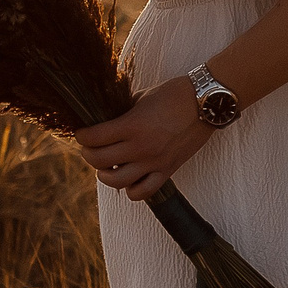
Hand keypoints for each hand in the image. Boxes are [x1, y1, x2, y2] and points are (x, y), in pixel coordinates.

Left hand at [75, 77, 215, 200]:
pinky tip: (129, 179)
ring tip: (106, 168)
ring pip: (116, 181)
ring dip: (105, 176)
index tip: (82, 133)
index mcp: (132, 125)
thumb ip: (122, 111)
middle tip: (90, 148)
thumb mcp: (141, 98)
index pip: (94, 138)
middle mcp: (141, 147)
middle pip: (99, 161)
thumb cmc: (174, 95)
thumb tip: (103, 119)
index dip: (82, 136)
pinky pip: (143, 192)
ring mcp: (154, 162)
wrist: (206, 103)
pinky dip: (131, 190)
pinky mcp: (167, 170)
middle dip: (88, 154)